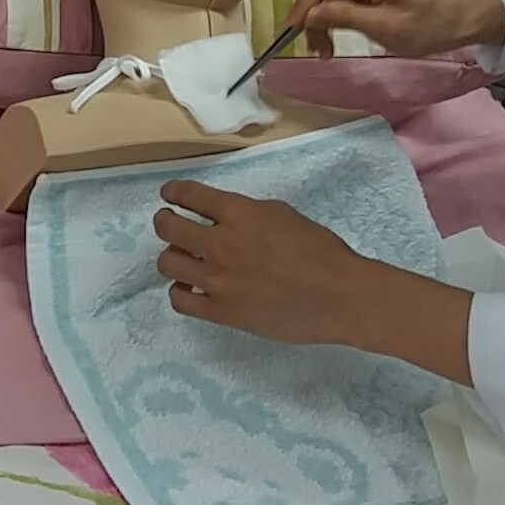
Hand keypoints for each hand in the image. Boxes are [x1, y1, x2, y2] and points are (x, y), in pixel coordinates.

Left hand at [154, 182, 367, 345]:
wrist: (339, 296)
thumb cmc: (321, 251)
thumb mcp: (283, 215)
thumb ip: (248, 214)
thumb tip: (226, 221)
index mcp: (239, 213)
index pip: (190, 195)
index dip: (174, 192)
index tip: (169, 195)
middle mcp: (221, 244)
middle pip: (168, 228)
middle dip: (164, 222)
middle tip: (168, 223)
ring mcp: (218, 281)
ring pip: (167, 264)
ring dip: (171, 257)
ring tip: (180, 259)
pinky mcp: (222, 312)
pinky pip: (180, 300)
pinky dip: (180, 291)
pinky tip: (189, 288)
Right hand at [291, 0, 504, 58]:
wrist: (450, 23)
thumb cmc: (428, 25)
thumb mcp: (387, 27)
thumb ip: (347, 17)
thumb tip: (311, 16)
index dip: (307, 2)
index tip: (292, 29)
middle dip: (312, 14)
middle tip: (310, 46)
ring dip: (318, 20)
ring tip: (323, 49)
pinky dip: (327, 18)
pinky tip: (327, 39)